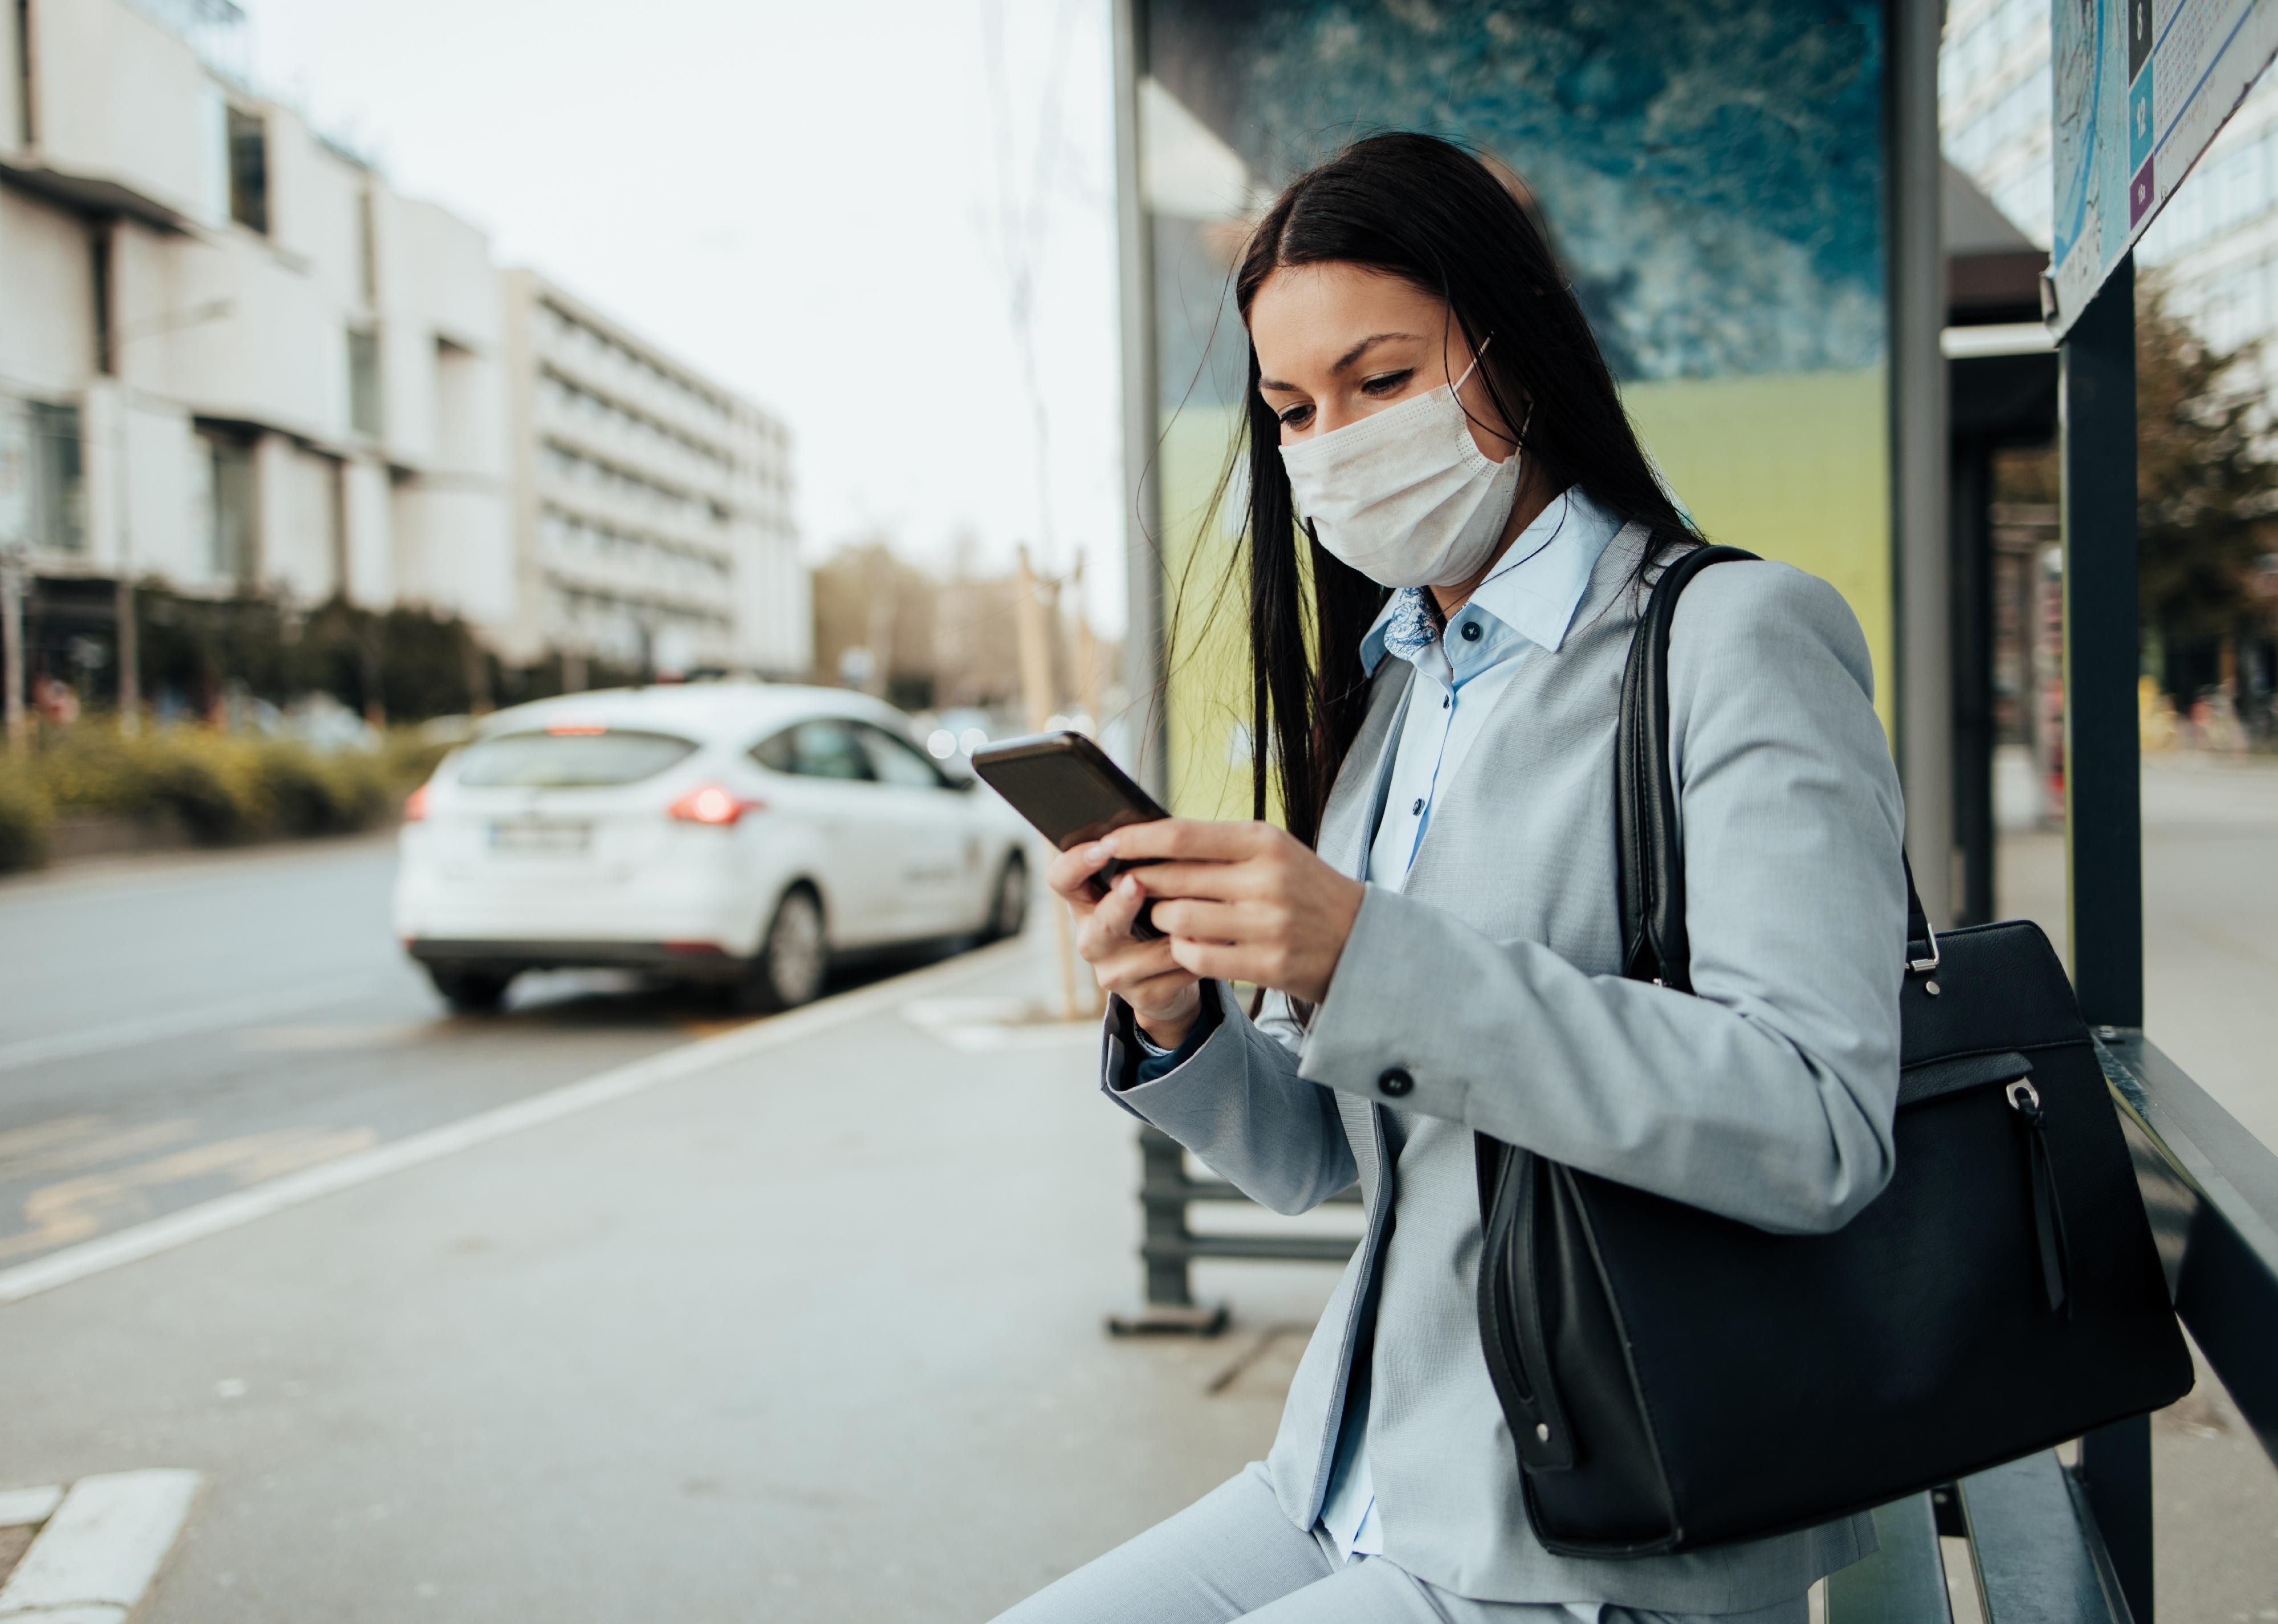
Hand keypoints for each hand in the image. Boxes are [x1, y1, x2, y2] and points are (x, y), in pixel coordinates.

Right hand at [1046, 840, 1202, 1046]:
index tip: (1104, 847)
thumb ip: (1145, 865)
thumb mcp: (1144, 890)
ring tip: (1212, 913)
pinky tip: (1218, 941)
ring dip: (1186, 930)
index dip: (1076, 863)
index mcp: (1085, 902)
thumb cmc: (1155, 918)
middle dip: (1120, 904)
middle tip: (1137, 883)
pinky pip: (1179, 969)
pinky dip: (1202, 953)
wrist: (1166, 982)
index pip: (1061, 878)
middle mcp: (1091, 939)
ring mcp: (1113, 972)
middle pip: (1099, 924)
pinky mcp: (1142, 997)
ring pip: (1152, 951)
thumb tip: (1168, 832)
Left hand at [1107, 820, 1364, 1005]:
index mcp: (1264, 840)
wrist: (1362, 941)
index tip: (1106, 842)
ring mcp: (1266, 924)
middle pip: (1171, 879)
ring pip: (1178, 920)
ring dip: (1164, 921)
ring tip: (1172, 916)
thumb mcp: (1272, 850)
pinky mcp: (1266, 964)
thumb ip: (1218, 845)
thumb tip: (1149, 839)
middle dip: (1143, 884)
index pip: (1181, 835)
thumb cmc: (1304, 888)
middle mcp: (1265, 879)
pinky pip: (1196, 956)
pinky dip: (1185, 951)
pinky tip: (1192, 944)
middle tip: (1132, 885)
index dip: (1136, 839)